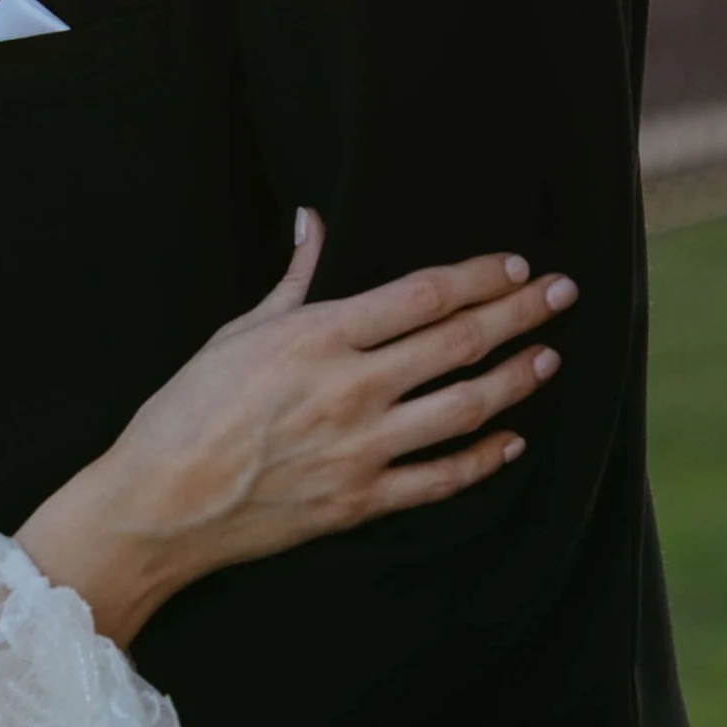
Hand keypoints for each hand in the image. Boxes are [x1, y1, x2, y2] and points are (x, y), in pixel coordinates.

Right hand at [19, 214, 574, 647]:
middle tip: (564, 294)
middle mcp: (350, 388)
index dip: (478, 278)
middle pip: (458, 343)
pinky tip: (510, 441)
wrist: (161, 503)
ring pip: (464, 408)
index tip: (515, 267)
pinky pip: (441, 478)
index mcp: (317, 337)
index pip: (423, 296)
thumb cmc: (186, 410)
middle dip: (519, 315)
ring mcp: (361, 449)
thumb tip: (313, 222)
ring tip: (549, 358)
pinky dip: (483, 458)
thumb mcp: (236, 332)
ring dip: (516, 380)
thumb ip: (292, 279)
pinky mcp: (360, 500)